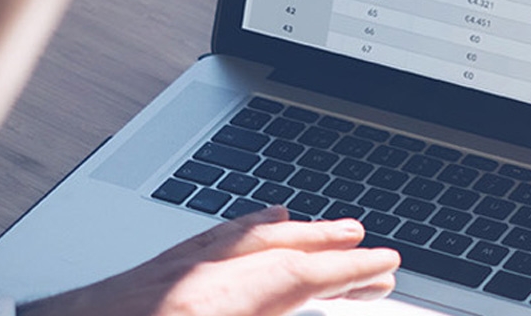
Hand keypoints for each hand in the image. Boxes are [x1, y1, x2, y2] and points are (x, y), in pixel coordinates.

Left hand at [18, 206, 400, 315]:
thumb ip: (263, 312)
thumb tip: (299, 299)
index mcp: (214, 303)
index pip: (298, 276)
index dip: (349, 270)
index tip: (386, 265)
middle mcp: (193, 276)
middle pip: (277, 249)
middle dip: (331, 247)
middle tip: (374, 250)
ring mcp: (166, 270)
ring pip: (243, 237)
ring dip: (293, 232)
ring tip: (330, 228)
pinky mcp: (144, 274)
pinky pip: (208, 238)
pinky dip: (244, 228)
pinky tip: (256, 223)